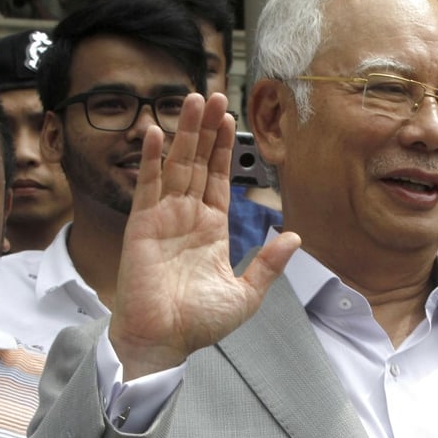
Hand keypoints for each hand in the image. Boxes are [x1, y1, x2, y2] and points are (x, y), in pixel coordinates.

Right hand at [108, 92, 300, 379]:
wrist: (164, 342)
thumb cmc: (200, 324)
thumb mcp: (247, 294)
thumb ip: (269, 264)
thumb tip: (294, 237)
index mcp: (212, 230)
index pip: (220, 179)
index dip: (224, 149)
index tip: (230, 118)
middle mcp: (187, 217)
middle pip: (199, 163)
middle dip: (207, 129)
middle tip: (214, 94)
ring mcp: (164, 218)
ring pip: (177, 166)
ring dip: (184, 132)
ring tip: (193, 99)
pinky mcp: (143, 225)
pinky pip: (148, 185)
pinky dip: (153, 159)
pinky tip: (158, 131)